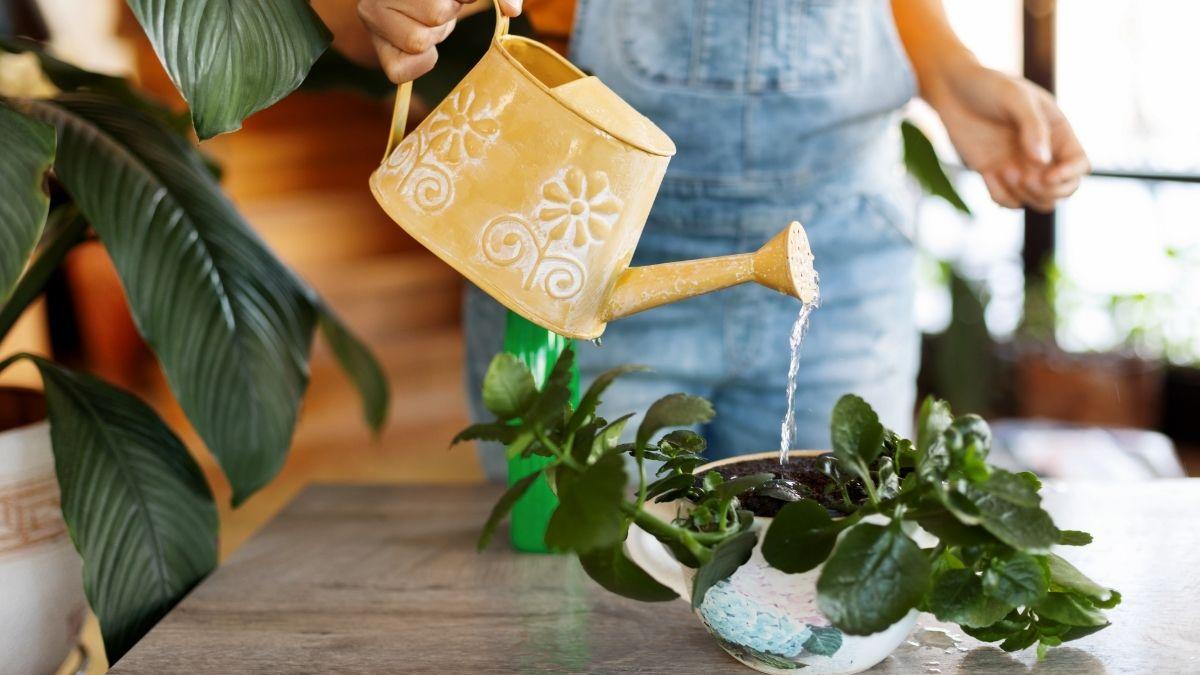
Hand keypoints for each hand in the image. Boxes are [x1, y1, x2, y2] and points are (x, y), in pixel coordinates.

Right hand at [356, 0, 522, 83]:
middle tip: (442, 9)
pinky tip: (422, 47)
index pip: (442, 2)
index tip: (464, 0)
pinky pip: (404, 71)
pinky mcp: (378, 49)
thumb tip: (512, 11)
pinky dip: (422, 63)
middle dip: (447, 14)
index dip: (463, 0)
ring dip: (434, 36)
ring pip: (419, 40)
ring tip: (429, 24)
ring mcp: (371, 17)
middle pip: (436, 13)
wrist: (400, 5)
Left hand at [927, 64, 1088, 211]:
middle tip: (1024, 177)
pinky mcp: (996, 175)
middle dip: (1048, 191)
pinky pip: (1008, 202)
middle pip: (1064, 190)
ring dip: (1024, 195)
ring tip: (1004, 171)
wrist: (953, 90)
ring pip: (1039, 201)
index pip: (1080, 164)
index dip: (1070, 175)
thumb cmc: (988, 86)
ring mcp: (1020, 167)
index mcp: (1057, 131)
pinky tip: (987, 173)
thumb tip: (1042, 161)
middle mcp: (1043, 153)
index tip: (1047, 174)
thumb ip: (1032, 126)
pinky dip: (1000, 196)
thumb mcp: (1014, 97)